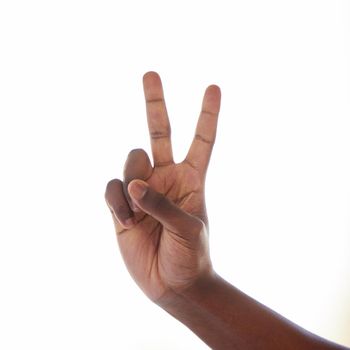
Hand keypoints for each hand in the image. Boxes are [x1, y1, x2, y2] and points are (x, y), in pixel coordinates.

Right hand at [105, 72, 220, 303]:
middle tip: (150, 73)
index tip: (213, 87)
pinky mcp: (122, 205)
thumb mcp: (188, 229)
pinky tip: (125, 219)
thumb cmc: (190, 257)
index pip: (201, 140)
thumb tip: (133, 183)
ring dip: (132, 182)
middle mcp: (166, 177)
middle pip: (159, 132)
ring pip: (131, 161)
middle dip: (155, 102)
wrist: (173, 285)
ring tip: (137, 213)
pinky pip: (112, 188)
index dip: (206, 115)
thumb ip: (162, 204)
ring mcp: (143, 189)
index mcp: (191, 179)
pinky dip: (116, 200)